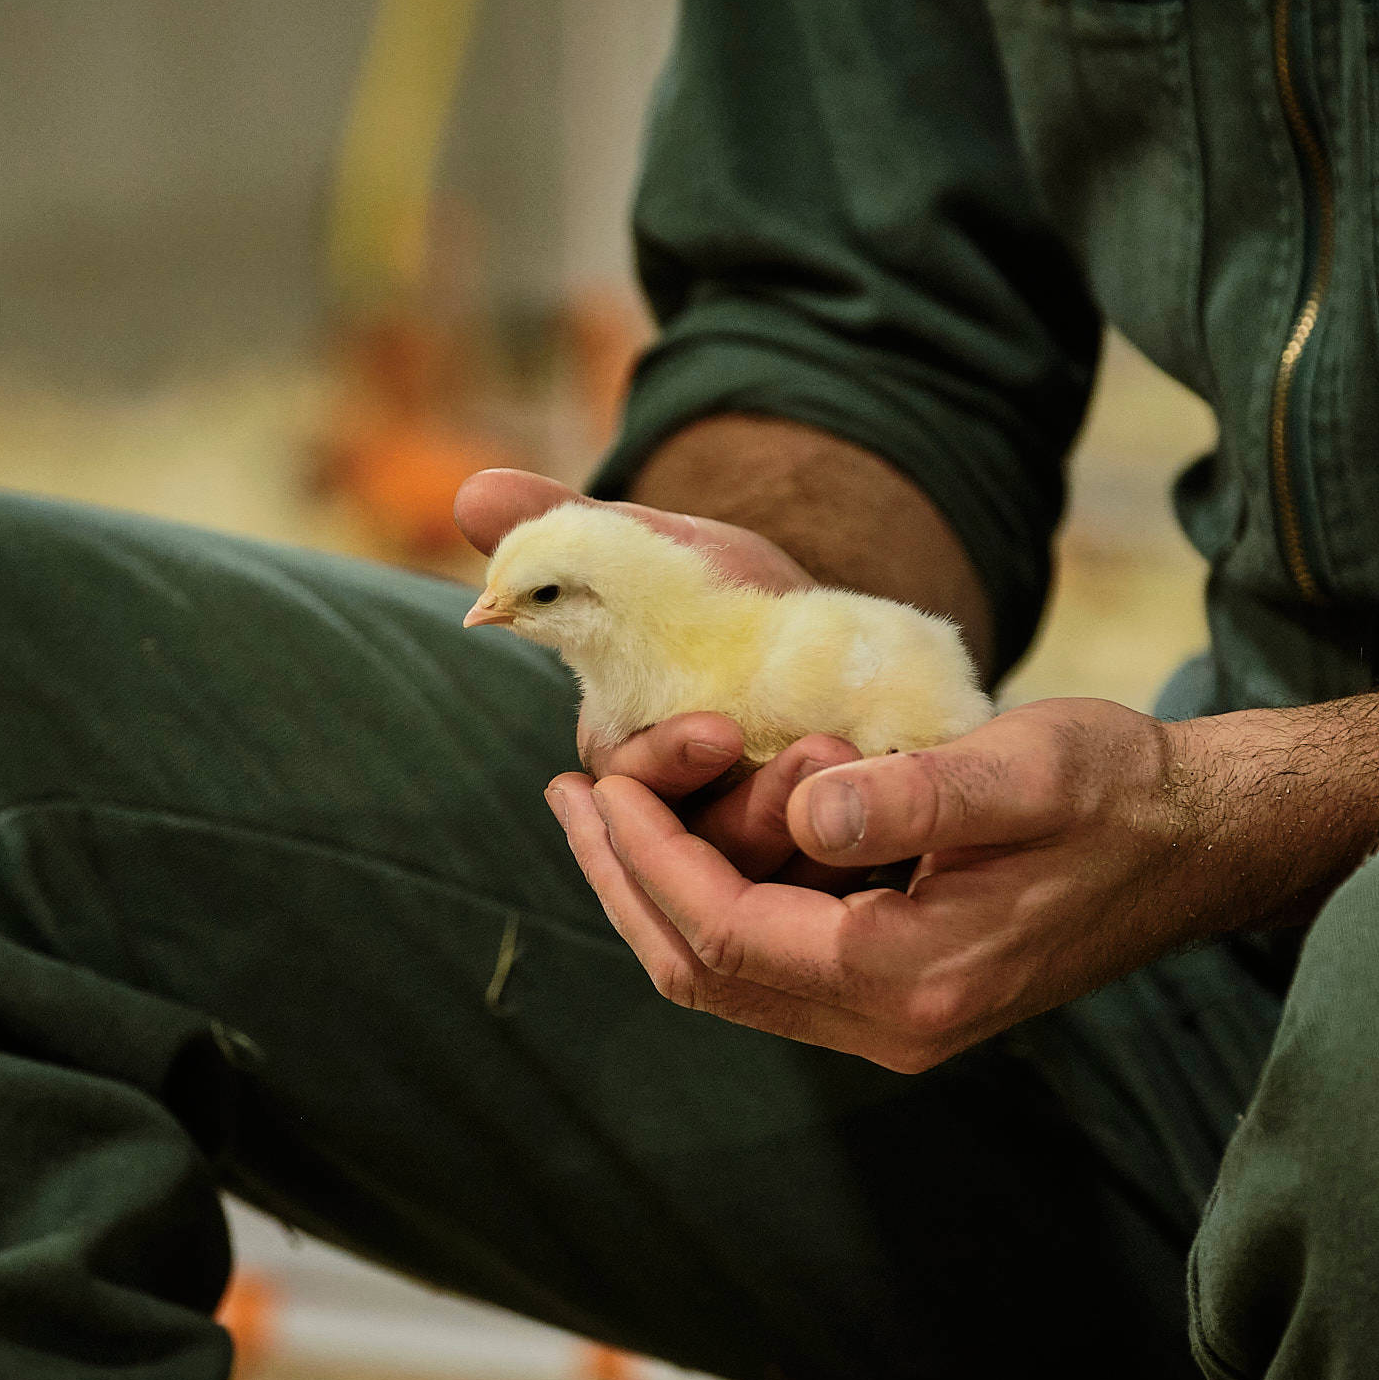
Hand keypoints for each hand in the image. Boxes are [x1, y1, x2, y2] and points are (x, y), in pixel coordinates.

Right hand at [456, 468, 865, 887]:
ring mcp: (759, 855)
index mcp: (625, 761)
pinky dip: (869, 853)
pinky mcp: (829, 868)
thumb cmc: (723, 593)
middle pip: (704, 850)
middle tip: (820, 749)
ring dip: (817, 828)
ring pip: (775, 877)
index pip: (627, 787)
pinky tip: (904, 814)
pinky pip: (844, 886)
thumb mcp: (656, 551)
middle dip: (758, 808)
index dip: (666, 764)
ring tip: (860, 757)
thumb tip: (474, 493)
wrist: (824, 628)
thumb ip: (573, 533)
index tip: (719, 729)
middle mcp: (682, 824)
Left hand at [543, 698, 1261, 1072]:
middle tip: (571, 794)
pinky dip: (718, 888)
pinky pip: (772, 954)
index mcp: (913, 976)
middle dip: (627, 880)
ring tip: (616, 793)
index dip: (648, 858)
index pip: (727, 934)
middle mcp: (892, 1022)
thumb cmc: (1120, 793)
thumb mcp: (1023, 771)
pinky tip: (699, 820)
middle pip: (707, 970)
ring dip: (663, 884)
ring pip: (730, 969)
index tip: (597, 779)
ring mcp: (895, 1015)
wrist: (1200, 841)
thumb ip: (914, 796)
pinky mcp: (900, 987)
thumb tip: (809, 808)